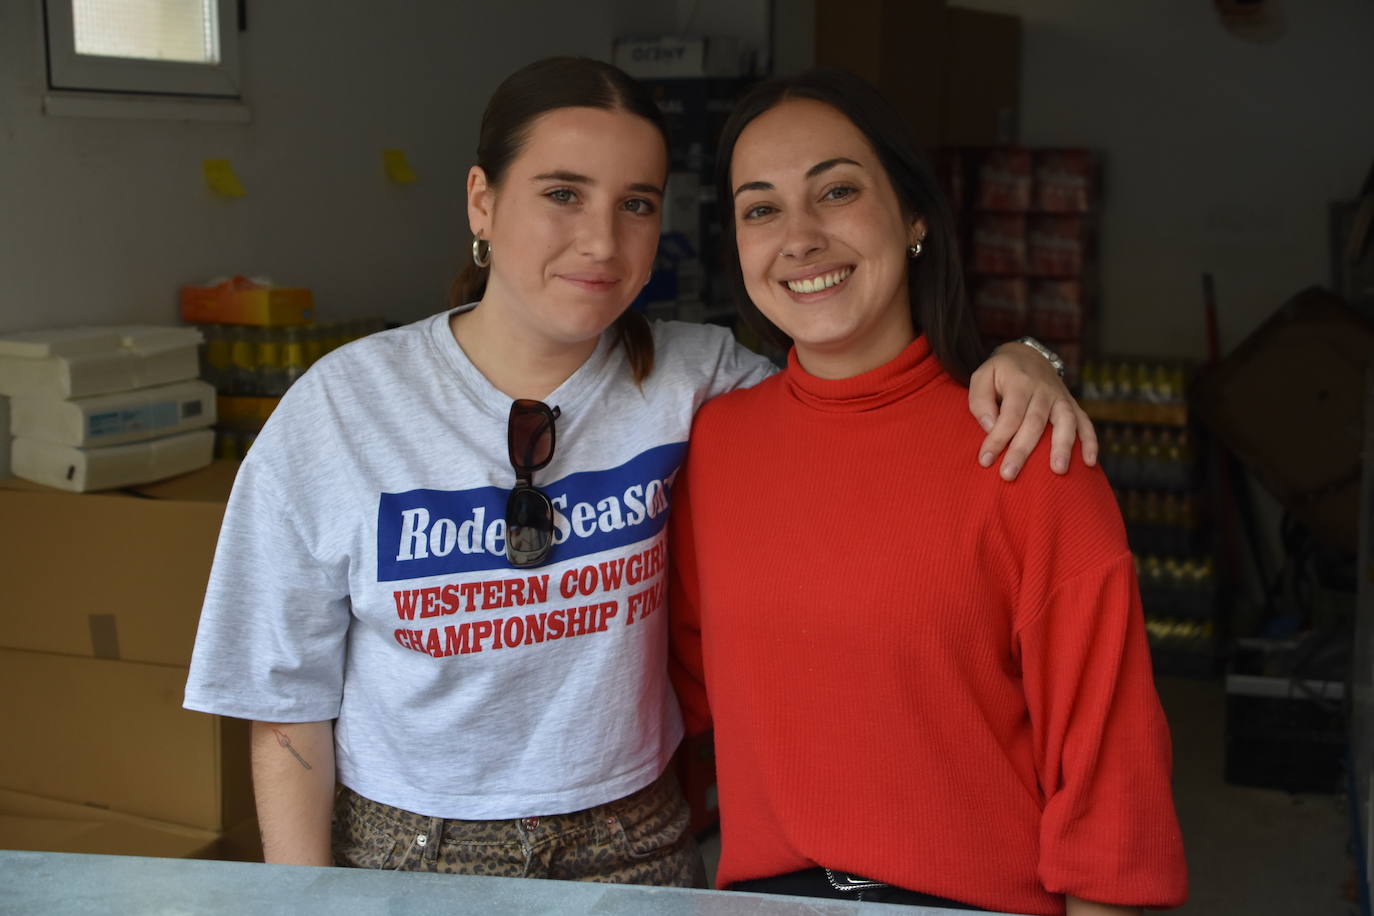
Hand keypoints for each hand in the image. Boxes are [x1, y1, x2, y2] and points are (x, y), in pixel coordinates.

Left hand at [968, 341, 1097, 480]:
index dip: (998, 439)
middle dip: (1022, 450)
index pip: (1009, 415)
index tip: (985, 460)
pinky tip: (1089, 463)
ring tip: (1058, 471)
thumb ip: (980, 401)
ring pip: (1065, 422)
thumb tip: (991, 427)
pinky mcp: (1072, 404)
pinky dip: (1090, 442)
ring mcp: (1061, 397)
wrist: (1028, 355)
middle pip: (1034, 423)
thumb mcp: (981, 377)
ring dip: (1063, 447)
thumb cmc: (1000, 374)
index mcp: (1019, 383)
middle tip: (1009, 475)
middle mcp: (1043, 390)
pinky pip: (1085, 422)